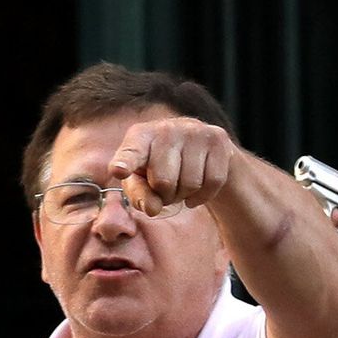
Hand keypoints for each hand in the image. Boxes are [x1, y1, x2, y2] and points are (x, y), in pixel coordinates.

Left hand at [108, 116, 236, 213]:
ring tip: (180, 185)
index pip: (131, 152)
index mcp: (140, 135)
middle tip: (165, 190)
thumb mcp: (142, 181)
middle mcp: (166, 128)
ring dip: (185, 195)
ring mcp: (194, 131)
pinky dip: (204, 194)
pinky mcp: (218, 140)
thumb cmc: (160, 167)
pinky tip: (196, 189)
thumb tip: (153, 208)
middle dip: (165, 195)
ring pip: (190, 184)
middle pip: (164, 181)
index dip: (125, 162)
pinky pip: (212, 182)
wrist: (198, 148)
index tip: (119, 171)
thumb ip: (140, 196)